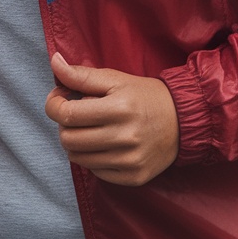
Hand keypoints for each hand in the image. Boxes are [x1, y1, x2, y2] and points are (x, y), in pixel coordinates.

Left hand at [45, 53, 178, 185]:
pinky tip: (106, 145)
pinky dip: (94, 158)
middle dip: (65, 125)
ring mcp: (129, 160)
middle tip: (77, 115)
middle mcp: (124, 137)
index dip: (54, 104)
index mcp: (119, 108)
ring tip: (92, 129)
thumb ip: (82, 75)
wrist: (183, 121)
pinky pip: (96, 172)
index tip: (59, 98)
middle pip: (68, 139)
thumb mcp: (115, 79)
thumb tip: (54, 62)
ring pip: (78, 158)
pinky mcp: (134, 177)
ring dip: (77, 143)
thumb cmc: (144, 96)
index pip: (66, 114)